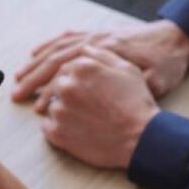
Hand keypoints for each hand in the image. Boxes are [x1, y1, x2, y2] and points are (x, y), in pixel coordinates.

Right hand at [12, 19, 188, 101]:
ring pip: (57, 47)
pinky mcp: (99, 33)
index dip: (50, 91)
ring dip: (36, 62)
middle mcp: (97, 41)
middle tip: (16, 94)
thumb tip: (100, 99)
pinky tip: (37, 52)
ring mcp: (96, 35)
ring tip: (19, 76)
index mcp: (107, 54)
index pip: (69, 72)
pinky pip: (67, 37)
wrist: (178, 37)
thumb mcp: (154, 82)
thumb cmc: (168, 64)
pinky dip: (49, 45)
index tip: (37, 107)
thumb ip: (128, 87)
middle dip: (33, 77)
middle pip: (56, 58)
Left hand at [38, 46, 159, 168]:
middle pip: (57, 85)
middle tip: (79, 104)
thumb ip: (102, 56)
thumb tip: (85, 50)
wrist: (141, 138)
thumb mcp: (126, 70)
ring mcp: (60, 110)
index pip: (66, 67)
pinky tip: (73, 129)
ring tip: (82, 118)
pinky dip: (56, 127)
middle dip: (66, 93)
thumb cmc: (137, 103)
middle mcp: (67, 85)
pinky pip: (47, 126)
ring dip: (62, 109)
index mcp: (82, 67)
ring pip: (51, 105)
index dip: (72, 77)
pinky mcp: (57, 133)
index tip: (76, 85)